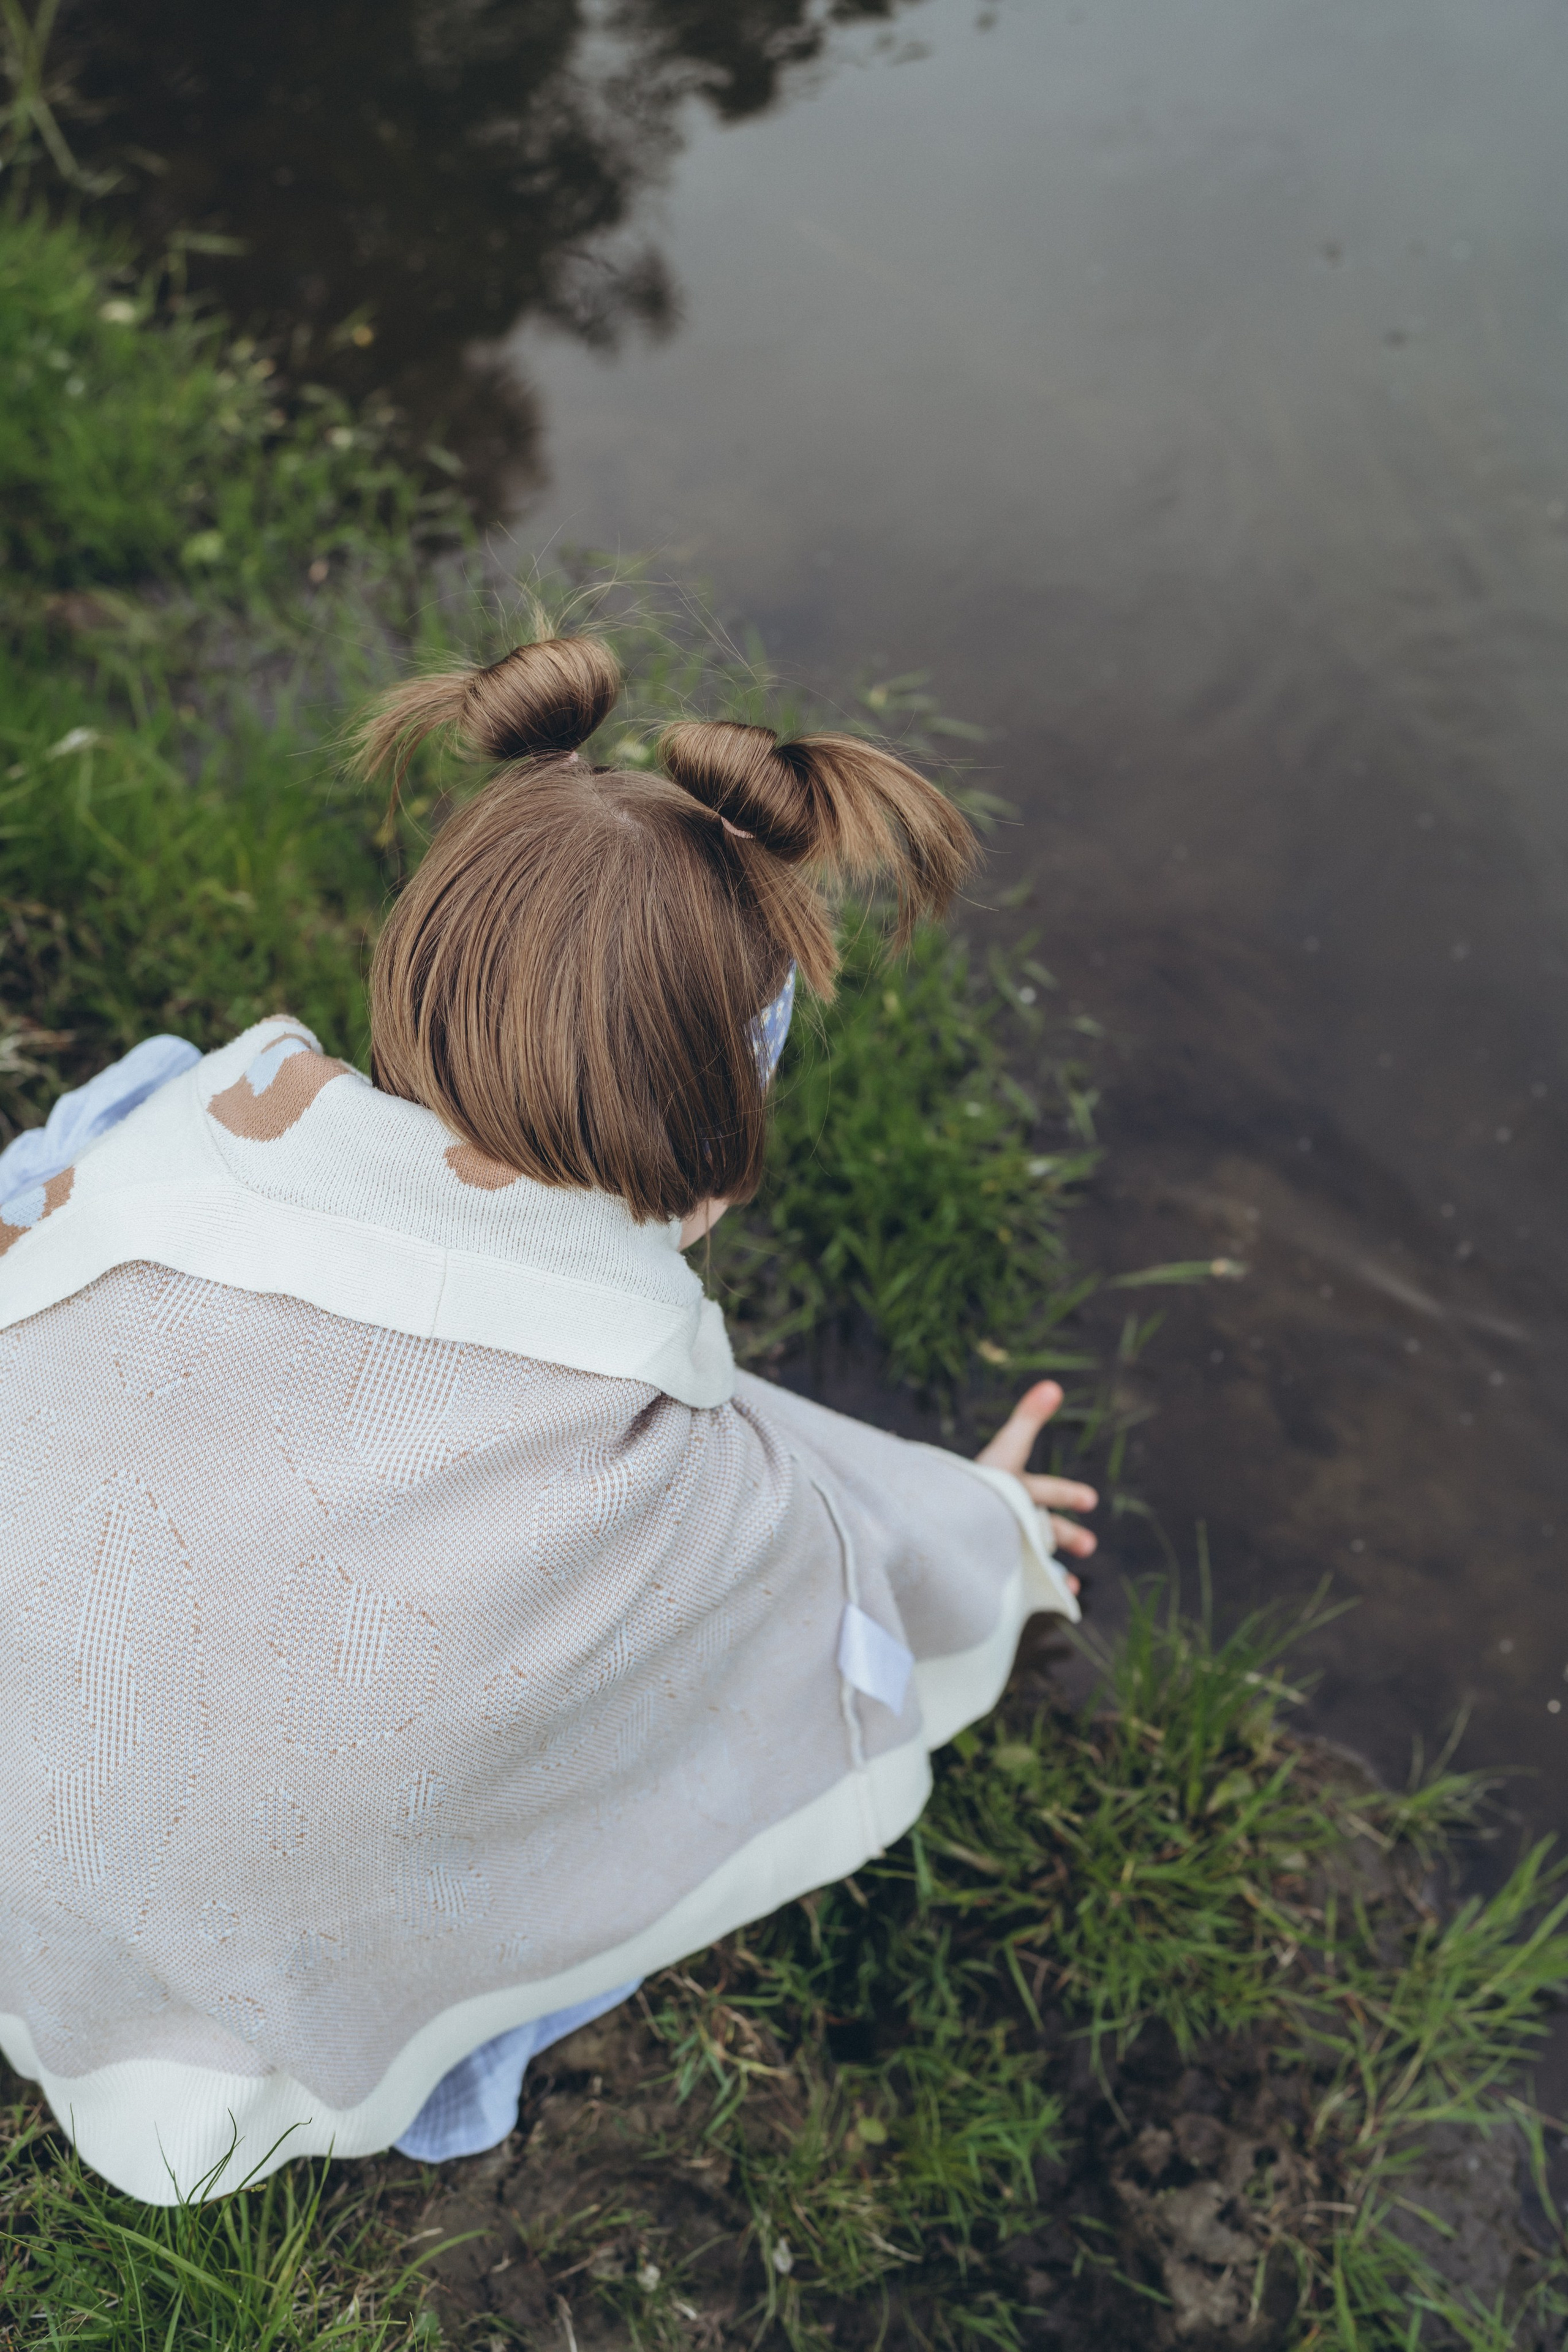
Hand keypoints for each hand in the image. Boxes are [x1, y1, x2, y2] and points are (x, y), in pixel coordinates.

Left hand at [975, 1380, 1097, 1588]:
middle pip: (1040, 1526)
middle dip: (1066, 1534)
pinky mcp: (992, 1572)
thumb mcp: (1006, 1452)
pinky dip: (1041, 1591)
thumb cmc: (977, 1489)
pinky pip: (1020, 1585)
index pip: (1042, 1489)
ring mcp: (998, 1545)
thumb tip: (1053, 1384)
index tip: (1090, 1500)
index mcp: (1009, 1490)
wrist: (941, 1532)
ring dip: (1054, 1567)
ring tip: (1070, 1582)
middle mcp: (1003, 1517)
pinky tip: (1056, 1598)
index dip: (1066, 1493)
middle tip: (1089, 1545)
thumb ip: (1027, 1418)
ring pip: (1031, 1556)